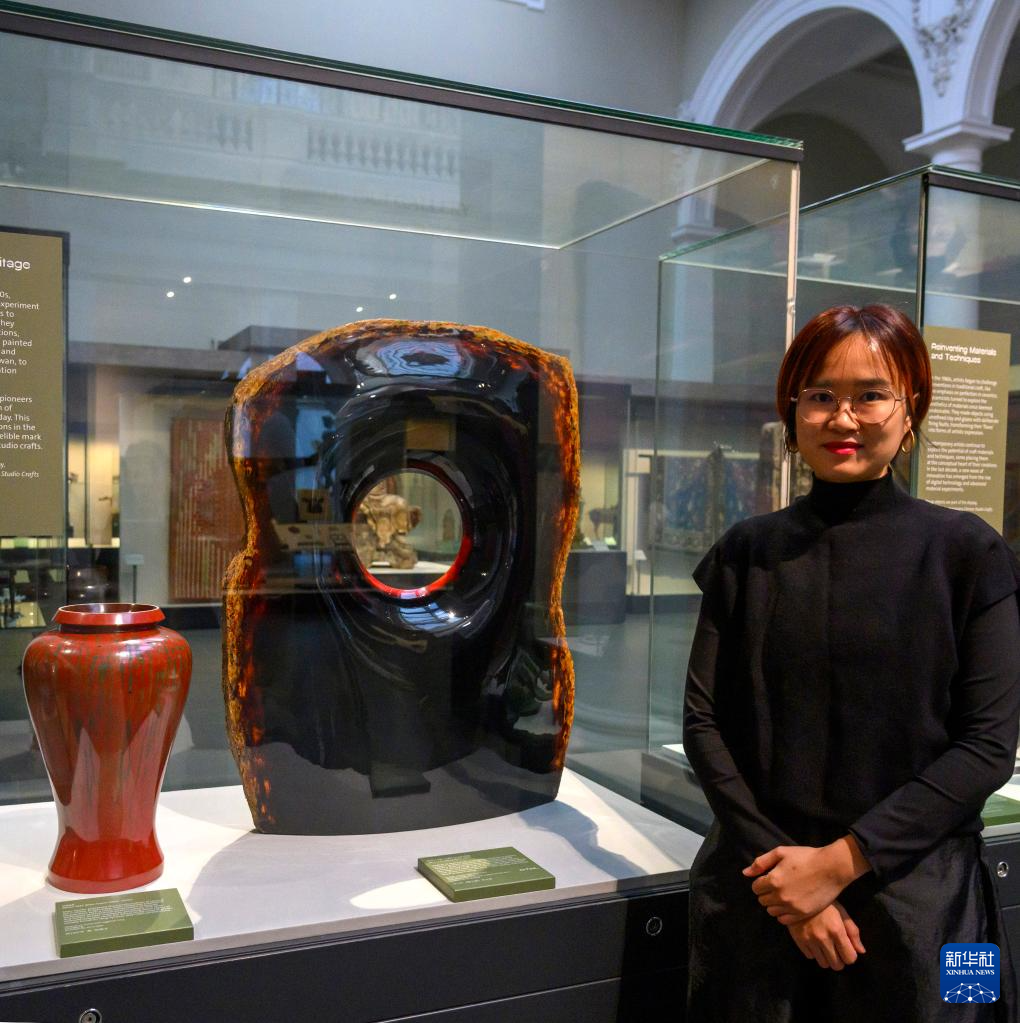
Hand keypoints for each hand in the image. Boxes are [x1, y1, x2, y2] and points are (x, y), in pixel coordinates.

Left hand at [743, 836, 868, 923]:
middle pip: (763, 901)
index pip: (755, 888)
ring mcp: (792, 907)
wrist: (831, 868)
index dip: (760, 883)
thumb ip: (761, 863)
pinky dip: (783, 914)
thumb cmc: (806, 857)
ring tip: (784, 895)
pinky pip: (784, 920)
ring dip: (774, 904)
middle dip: (766, 893)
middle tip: (777, 887)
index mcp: (773, 880)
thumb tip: (745, 873)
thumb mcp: (781, 853)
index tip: (768, 879)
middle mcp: (780, 896)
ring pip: (772, 911)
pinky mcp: (803, 914)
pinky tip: (790, 904)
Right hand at [786, 901, 865, 970]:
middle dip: (839, 959)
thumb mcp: (842, 912)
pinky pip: (810, 957)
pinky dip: (814, 952)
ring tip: (825, 946)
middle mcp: (823, 938)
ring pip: (823, 964)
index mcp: (836, 930)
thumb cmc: (825, 903)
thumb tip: (861, 951)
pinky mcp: (798, 940)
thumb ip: (853, 932)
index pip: (850, 958)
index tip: (847, 949)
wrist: (799, 893)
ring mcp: (809, 940)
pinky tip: (814, 941)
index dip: (850, 955)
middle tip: (836, 949)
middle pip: (837, 965)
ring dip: (826, 957)